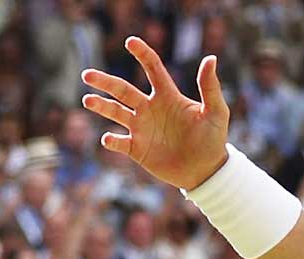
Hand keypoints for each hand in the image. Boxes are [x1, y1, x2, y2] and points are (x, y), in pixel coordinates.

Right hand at [83, 40, 231, 190]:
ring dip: (101, 106)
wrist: (207, 171)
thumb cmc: (213, 140)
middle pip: (123, 89)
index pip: (152, 69)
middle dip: (105, 81)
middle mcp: (149, 108)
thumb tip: (211, 58)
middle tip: (87, 75)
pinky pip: (120, 142)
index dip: (142, 54)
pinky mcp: (137, 149)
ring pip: (115, 112)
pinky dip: (112, 140)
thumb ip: (210, 87)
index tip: (131, 41)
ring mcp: (141, 128)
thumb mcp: (216, 113)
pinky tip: (109, 138)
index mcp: (167, 96)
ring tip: (88, 101)